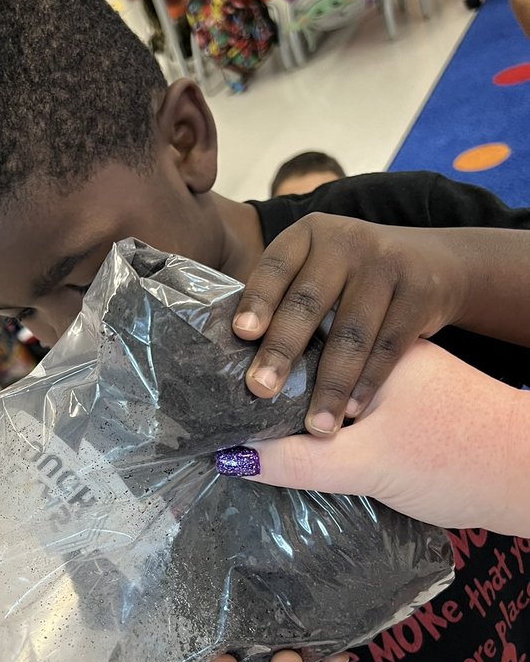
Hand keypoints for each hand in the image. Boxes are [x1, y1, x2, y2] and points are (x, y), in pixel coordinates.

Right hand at [216, 340, 528, 536]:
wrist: (527, 478)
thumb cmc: (454, 459)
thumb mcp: (365, 465)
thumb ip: (297, 461)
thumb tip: (230, 457)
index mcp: (373, 342)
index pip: (298, 332)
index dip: (255, 350)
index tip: (213, 376)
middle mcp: (381, 349)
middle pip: (304, 349)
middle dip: (264, 369)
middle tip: (218, 395)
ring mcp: (393, 375)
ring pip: (323, 372)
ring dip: (287, 391)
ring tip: (240, 415)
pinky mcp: (402, 404)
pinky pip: (341, 395)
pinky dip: (313, 409)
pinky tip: (292, 436)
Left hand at [233, 214, 465, 434]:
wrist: (437, 264)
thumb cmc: (353, 278)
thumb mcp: (318, 267)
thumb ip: (283, 296)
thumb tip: (224, 354)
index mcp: (308, 236)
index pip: (275, 266)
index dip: (258, 299)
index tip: (242, 334)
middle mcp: (346, 243)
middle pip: (308, 301)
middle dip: (282, 350)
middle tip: (260, 390)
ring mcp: (386, 264)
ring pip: (351, 332)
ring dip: (330, 384)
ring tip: (313, 425)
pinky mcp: (420, 292)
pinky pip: (388, 346)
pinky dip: (368, 383)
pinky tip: (351, 412)